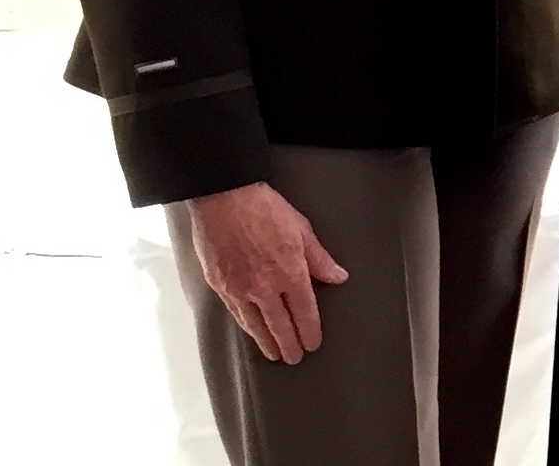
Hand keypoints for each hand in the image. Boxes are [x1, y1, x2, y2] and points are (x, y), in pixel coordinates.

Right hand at [185, 182, 348, 363]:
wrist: (225, 200)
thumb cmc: (265, 209)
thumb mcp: (302, 229)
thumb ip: (320, 258)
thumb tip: (338, 277)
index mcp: (290, 272)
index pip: (304, 311)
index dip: (309, 329)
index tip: (313, 342)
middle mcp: (265, 287)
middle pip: (280, 324)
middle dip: (289, 343)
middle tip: (294, 358)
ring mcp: (240, 289)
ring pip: (256, 325)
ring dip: (266, 342)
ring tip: (274, 354)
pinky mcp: (220, 286)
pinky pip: (236, 314)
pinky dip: (246, 327)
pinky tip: (251, 331)